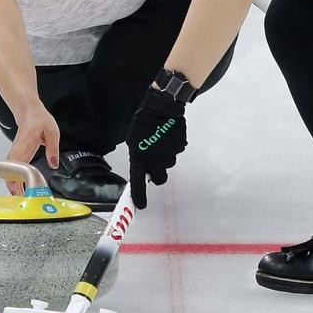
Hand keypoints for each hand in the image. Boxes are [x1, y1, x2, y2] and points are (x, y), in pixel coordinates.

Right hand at [3, 104, 60, 195]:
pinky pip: (14, 170)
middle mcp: (17, 151)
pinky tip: (22, 187)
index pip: (16, 166)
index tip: (22, 190)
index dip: (17, 179)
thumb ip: (53, 148)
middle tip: (22, 199)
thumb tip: (53, 163)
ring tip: (22, 196)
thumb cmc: (37, 119)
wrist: (29, 112)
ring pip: (9, 173)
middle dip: (14, 187)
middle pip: (9, 173)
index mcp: (24, 145)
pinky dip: (16, 180)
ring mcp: (16, 154)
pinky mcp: (18, 156)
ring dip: (14, 185)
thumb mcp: (51, 131)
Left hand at [125, 86, 187, 208]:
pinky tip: (167, 138)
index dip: (139, 195)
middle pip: (159, 178)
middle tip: (155, 164)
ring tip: (160, 143)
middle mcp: (155, 158)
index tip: (140, 205)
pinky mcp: (179, 147)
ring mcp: (169, 153)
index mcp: (140, 156)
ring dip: (165, 158)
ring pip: (168, 165)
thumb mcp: (133, 141)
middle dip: (157, 174)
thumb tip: (142, 169)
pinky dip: (172, 148)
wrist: (161, 107)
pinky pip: (176, 153)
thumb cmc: (143, 122)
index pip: (138, 181)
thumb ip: (138, 157)